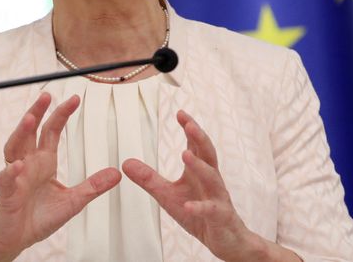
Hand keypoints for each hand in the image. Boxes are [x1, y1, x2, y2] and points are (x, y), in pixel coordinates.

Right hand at [0, 93, 120, 260]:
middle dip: (37, 113)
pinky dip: (11, 172)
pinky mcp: (6, 195)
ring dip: (21, 133)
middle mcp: (28, 164)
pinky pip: (6, 180)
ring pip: (14, 148)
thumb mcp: (73, 201)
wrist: (16, 239)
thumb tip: (116, 173)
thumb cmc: (38, 217)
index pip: (51, 131)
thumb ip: (93, 186)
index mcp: (43, 162)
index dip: (61, 114)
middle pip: (30, 132)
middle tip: (47, 96)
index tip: (75, 99)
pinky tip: (17, 166)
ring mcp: (15, 177)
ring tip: (30, 119)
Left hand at [122, 110, 260, 261]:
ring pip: (212, 178)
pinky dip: (200, 207)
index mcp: (199, 172)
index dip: (189, 128)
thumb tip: (126, 162)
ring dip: (199, 166)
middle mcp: (211, 180)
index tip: (180, 113)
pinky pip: (211, 210)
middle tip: (189, 124)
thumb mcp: (168, 195)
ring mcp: (218, 198)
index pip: (196, 145)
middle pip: (208, 154)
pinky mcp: (220, 217)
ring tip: (185, 154)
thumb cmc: (199, 214)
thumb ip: (149, 179)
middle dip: (199, 137)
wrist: (226, 239)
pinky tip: (188, 205)